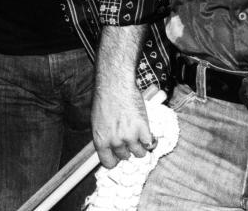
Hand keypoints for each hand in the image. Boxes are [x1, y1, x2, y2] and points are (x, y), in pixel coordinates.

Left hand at [92, 25, 155, 168]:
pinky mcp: (143, 130)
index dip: (114, 160)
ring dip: (139, 145)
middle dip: (127, 148)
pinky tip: (147, 131)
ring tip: (137, 132)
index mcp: (100, 140)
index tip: (118, 157)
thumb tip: (111, 148)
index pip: (108, 163)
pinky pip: (150, 144)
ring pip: (139, 153)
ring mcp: (129, 136)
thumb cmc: (105, 98)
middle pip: (125, 157)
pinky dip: (150, 139)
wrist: (115, 84)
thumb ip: (105, 136)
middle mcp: (114, 141)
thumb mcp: (98, 121)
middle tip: (128, 137)